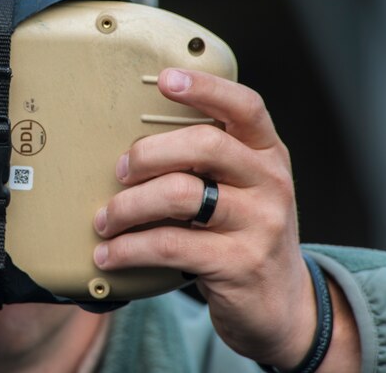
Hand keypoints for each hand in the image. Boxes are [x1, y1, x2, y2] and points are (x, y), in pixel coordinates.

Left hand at [93, 68, 357, 369]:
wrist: (281, 305)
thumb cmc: (243, 234)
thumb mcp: (241, 190)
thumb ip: (207, 162)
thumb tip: (131, 144)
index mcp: (267, 154)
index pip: (245, 106)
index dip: (205, 87)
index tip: (165, 78)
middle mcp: (269, 182)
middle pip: (203, 145)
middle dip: (147, 154)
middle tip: (118, 171)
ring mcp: (259, 223)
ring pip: (180, 195)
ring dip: (128, 206)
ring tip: (104, 220)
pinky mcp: (239, 263)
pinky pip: (170, 245)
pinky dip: (129, 249)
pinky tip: (109, 255)